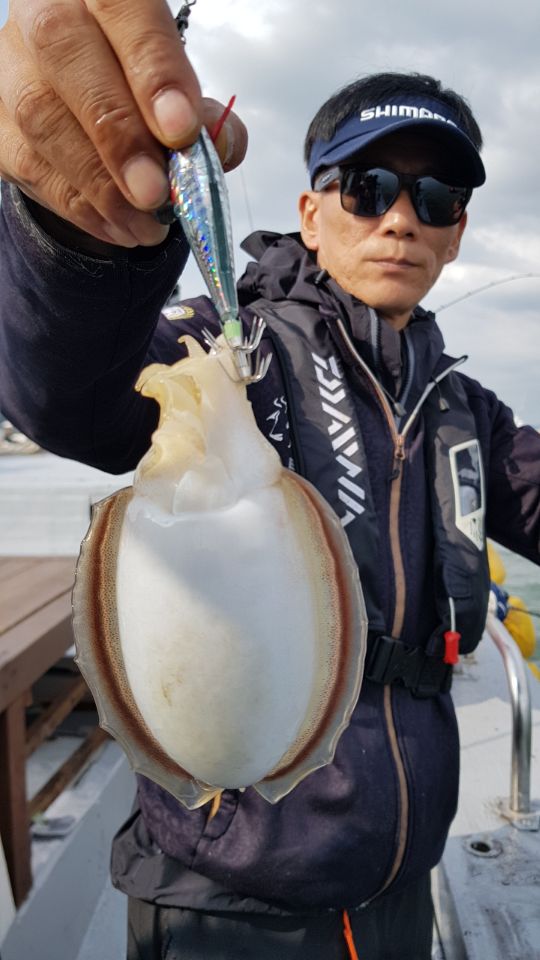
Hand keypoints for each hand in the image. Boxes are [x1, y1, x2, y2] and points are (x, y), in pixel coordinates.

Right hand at [0, 0, 246, 248]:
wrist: (83, 115)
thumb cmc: (140, 94)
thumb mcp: (182, 94)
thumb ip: (205, 117)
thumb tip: (220, 147)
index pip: (121, 10)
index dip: (153, 70)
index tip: (182, 130)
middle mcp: (43, 14)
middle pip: (65, 54)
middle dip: (118, 134)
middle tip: (156, 192)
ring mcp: (10, 68)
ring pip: (41, 117)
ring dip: (101, 185)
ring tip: (147, 225)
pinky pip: (30, 166)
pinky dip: (81, 207)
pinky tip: (119, 227)